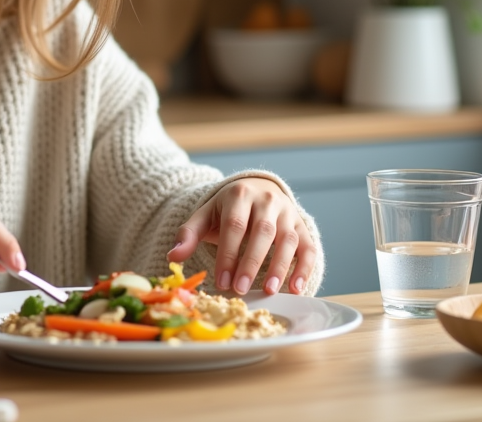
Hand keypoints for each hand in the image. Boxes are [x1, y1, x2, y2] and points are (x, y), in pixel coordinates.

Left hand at [166, 178, 316, 296]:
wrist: (257, 190)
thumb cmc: (227, 210)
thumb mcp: (205, 215)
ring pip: (288, 239)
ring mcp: (288, 212)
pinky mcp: (302, 225)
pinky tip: (296, 288)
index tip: (221, 281)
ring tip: (269, 291)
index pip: (234, 226)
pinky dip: (304, 268)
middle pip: (262, 231)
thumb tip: (173, 257)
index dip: (228, 254)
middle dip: (252, 262)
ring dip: (280, 267)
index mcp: (239, 194)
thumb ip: (189, 234)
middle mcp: (267, 200)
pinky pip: (308, 246)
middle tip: (242, 289)